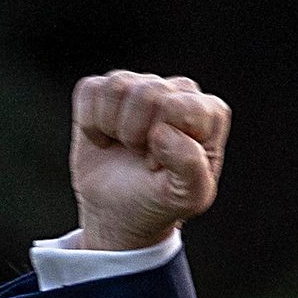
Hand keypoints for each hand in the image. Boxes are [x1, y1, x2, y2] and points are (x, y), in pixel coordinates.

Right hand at [70, 71, 230, 250]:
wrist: (119, 212)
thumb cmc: (160, 200)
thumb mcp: (187, 196)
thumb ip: (191, 166)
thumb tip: (162, 132)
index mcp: (208, 113)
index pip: (181, 107)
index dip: (165, 142)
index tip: (162, 165)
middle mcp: (179, 91)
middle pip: (148, 92)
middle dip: (136, 134)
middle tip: (142, 157)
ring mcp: (141, 85)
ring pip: (116, 87)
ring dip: (112, 128)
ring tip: (125, 147)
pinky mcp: (106, 89)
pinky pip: (89, 90)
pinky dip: (90, 123)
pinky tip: (105, 140)